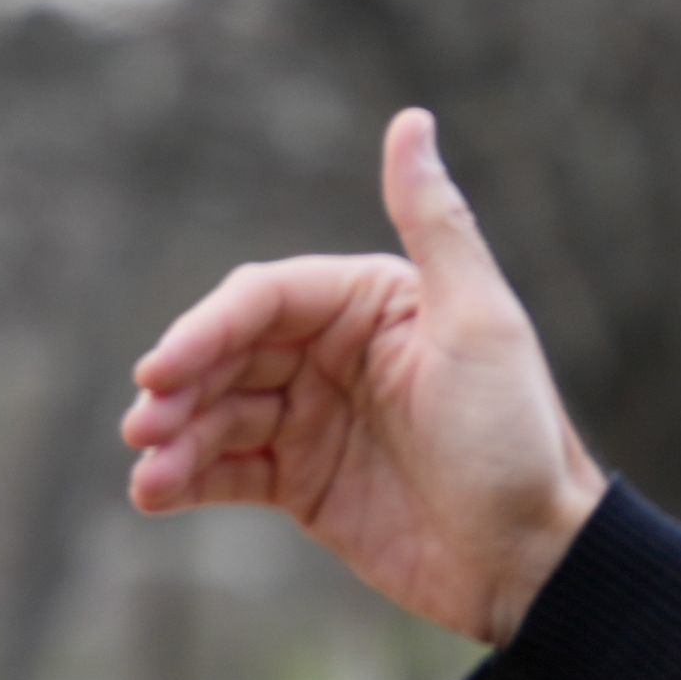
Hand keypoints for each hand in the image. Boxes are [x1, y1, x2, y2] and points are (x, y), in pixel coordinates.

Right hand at [121, 107, 605, 645]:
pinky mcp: (303, 483)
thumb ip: (436, 224)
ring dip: (175, 438)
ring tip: (149, 474)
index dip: (205, 330)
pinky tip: (155, 495)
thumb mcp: (481, 324)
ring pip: (218, 412)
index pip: (264, 299)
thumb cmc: (516, 437)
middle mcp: (335, 352)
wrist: (536, 561)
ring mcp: (314, 418)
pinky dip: (187, 479)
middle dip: (178, 387)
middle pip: (227, 353)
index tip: (162, 373)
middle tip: (144, 425)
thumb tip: (411, 119)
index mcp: (370, 302)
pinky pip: (227, 470)